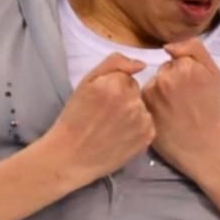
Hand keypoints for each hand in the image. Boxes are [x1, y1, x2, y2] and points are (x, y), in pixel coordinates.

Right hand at [44, 52, 153, 185]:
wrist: (72, 155)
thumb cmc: (75, 118)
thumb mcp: (86, 82)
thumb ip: (114, 64)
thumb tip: (141, 65)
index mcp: (117, 84)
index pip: (126, 78)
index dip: (113, 89)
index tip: (101, 101)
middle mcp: (133, 101)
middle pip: (136, 93)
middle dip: (124, 100)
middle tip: (105, 116)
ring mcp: (142, 120)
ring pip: (142, 108)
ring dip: (132, 115)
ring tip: (112, 127)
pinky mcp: (147, 136)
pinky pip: (147, 125)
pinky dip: (137, 129)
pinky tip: (120, 136)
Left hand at [140, 37, 219, 179]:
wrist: (206, 147)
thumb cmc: (213, 111)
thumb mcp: (214, 73)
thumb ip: (194, 49)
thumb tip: (168, 46)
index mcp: (185, 67)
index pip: (177, 59)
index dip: (187, 73)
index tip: (195, 89)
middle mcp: (165, 78)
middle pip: (164, 71)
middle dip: (172, 82)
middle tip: (186, 102)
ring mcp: (152, 94)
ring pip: (153, 84)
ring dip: (161, 93)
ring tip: (176, 111)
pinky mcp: (143, 109)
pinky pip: (145, 99)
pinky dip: (153, 106)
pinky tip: (165, 118)